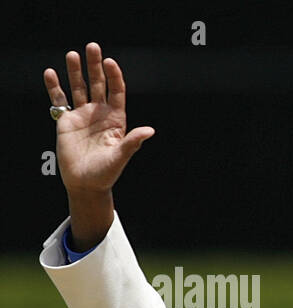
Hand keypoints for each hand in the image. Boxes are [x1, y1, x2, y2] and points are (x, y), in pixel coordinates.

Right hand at [44, 43, 151, 248]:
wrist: (85, 183)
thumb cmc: (106, 173)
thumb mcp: (120, 157)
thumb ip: (132, 143)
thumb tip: (150, 131)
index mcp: (116, 120)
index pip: (117, 92)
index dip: (114, 77)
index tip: (110, 63)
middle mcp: (100, 113)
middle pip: (97, 84)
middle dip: (95, 66)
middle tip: (92, 46)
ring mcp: (83, 115)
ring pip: (78, 88)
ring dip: (75, 71)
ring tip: (72, 54)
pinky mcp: (66, 121)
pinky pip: (59, 100)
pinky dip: (54, 87)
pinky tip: (51, 73)